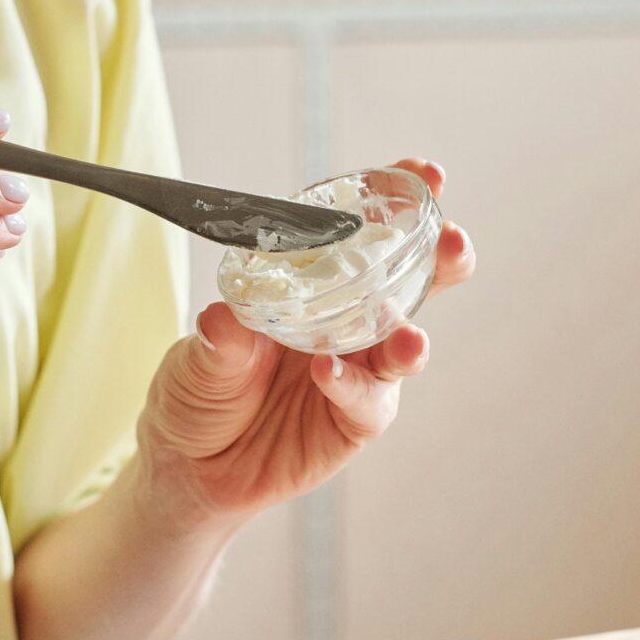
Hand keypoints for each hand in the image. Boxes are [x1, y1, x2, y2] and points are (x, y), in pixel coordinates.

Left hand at [135, 159, 476, 528]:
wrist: (188, 467)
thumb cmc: (198, 392)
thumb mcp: (195, 357)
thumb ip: (217, 340)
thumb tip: (223, 317)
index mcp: (316, 282)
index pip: (365, 231)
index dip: (399, 200)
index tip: (424, 173)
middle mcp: (348, 320)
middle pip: (411, 282)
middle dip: (440, 259)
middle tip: (451, 242)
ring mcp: (358, 371)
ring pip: (403, 346)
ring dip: (411, 338)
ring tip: (409, 337)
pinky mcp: (353, 421)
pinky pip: (366, 400)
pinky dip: (351, 386)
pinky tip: (327, 375)